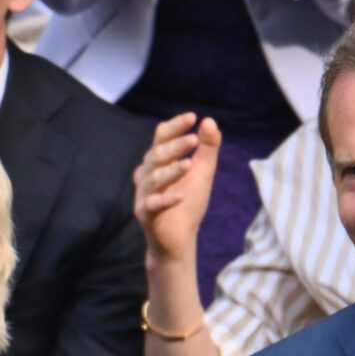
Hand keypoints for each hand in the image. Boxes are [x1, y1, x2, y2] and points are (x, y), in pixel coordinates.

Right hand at [135, 113, 219, 271]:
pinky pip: (153, 204)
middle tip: (194, 139)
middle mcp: (148, 174)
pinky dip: (166, 200)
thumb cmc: (188, 202)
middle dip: (175, 146)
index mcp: (160, 161)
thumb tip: (209, 121)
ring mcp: (145, 194)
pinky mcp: (146, 214)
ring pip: (154, 178)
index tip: (193, 117)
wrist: (180, 239)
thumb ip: (207, 148)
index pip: (162, 137)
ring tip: (189, 165)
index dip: (175, 126)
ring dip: (171, 171)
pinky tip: (180, 196)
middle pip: (157, 154)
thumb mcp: (202, 172)